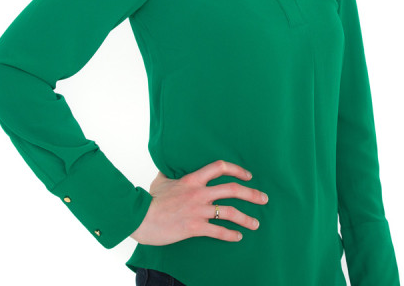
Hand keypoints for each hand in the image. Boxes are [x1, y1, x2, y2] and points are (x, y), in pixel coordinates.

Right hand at [129, 159, 267, 245]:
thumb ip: (171, 174)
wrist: (140, 218)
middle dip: (251, 194)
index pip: (219, 167)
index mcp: (192, 179)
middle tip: (264, 198)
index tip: (248, 175)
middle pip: (232, 189)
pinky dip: (230, 235)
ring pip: (229, 212)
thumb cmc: (149, 200)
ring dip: (246, 218)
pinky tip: (238, 237)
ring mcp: (198, 210)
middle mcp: (198, 193)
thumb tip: (171, 167)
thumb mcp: (161, 181)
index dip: (237, 169)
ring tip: (256, 224)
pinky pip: (218, 231)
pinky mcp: (194, 227)